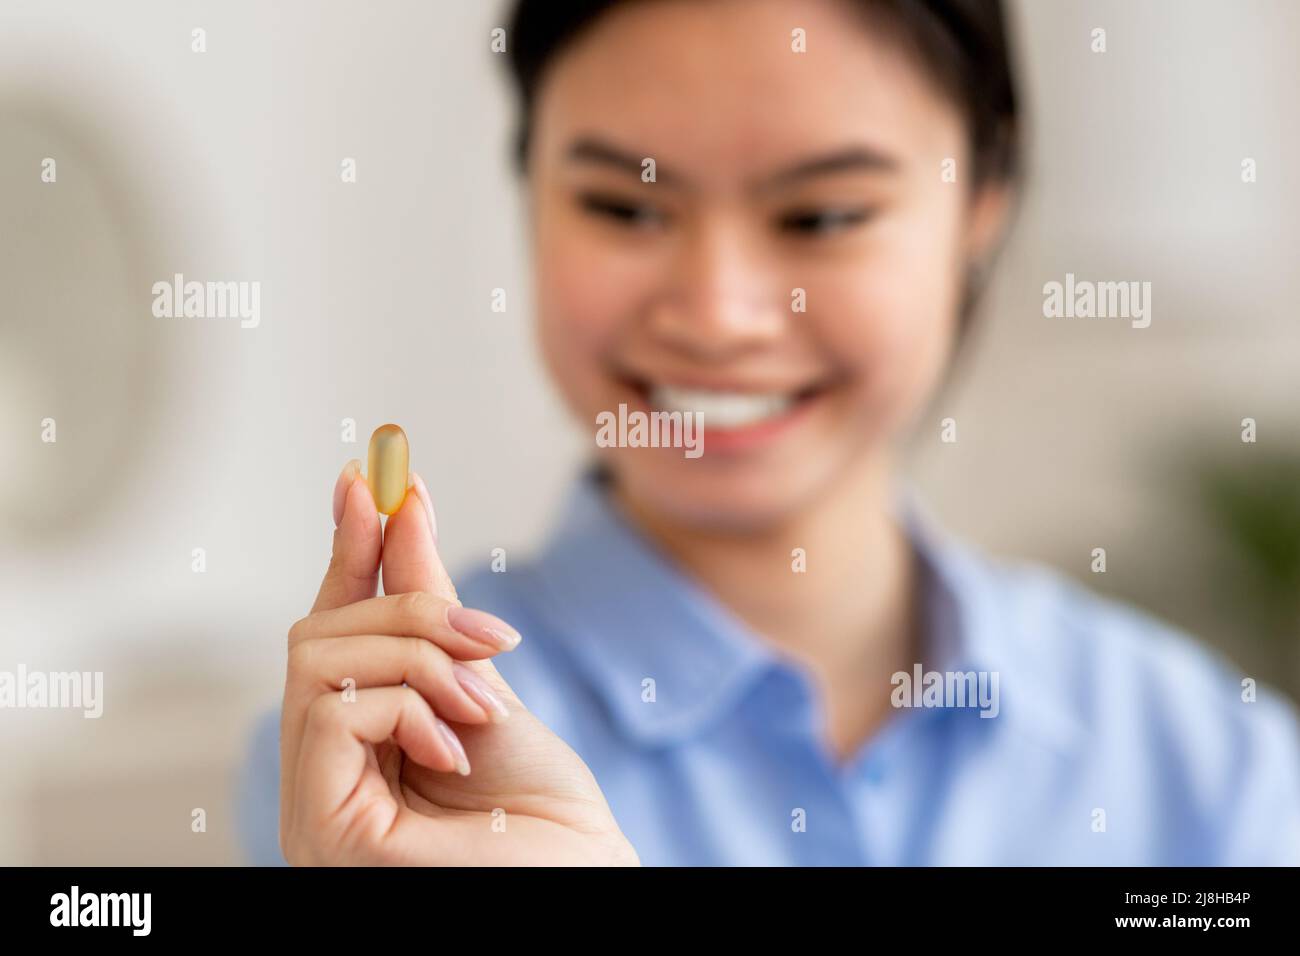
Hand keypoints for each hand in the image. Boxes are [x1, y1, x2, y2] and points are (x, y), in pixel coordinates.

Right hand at [279, 462, 638, 865]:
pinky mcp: (321, 828)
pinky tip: (457, 744)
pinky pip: (336, 705)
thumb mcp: (482, 687)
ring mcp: (312, 808)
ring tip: (483, 704)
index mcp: (354, 752)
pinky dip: (409, 703)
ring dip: (420, 656)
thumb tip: (403, 508)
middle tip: (487, 639)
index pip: (332, 632)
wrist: (585, 883)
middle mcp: (319, 780)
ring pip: (320, 657)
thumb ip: (433, 611)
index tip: (370, 476)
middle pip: (316, 635)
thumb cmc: (544, 816)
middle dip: (407, 608)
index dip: (349, 550)